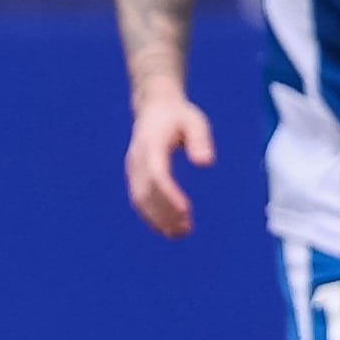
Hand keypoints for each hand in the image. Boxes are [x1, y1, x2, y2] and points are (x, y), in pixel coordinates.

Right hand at [125, 90, 213, 237]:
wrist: (154, 107)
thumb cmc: (179, 116)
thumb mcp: (195, 122)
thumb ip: (200, 141)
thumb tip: (205, 163)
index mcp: (151, 144)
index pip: (157, 175)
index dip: (169, 195)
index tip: (186, 211)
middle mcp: (138, 159)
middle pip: (145, 192)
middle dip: (163, 213)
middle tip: (185, 229)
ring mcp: (133, 168)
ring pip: (139, 199)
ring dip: (157, 218)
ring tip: (180, 233)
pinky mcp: (134, 175)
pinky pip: (138, 199)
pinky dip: (151, 216)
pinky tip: (168, 228)